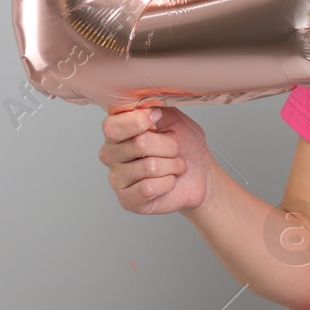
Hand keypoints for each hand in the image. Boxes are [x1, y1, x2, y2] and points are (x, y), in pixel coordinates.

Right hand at [98, 104, 215, 215]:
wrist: (199, 175)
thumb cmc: (184, 146)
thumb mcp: (176, 120)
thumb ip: (158, 110)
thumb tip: (149, 110)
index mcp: (116, 131)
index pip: (113, 126)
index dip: (140, 121)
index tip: (158, 119)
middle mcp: (110, 153)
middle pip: (139, 144)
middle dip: (168, 146)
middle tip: (174, 150)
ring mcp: (116, 178)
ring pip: (149, 167)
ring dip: (172, 166)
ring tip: (174, 166)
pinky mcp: (127, 200)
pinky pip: (149, 188)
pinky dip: (168, 183)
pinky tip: (168, 181)